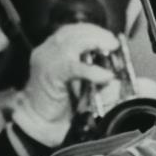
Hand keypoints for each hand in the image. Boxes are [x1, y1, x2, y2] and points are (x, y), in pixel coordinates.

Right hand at [13, 23, 118, 145]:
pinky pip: (73, 67)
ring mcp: (46, 61)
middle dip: (95, 33)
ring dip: (94, 42)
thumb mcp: (81, 86)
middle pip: (72, 31)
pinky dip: (92, 70)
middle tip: (112, 42)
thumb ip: (95, 76)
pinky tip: (105, 76)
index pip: (72, 31)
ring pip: (71, 41)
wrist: (39, 124)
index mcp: (51, 51)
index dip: (92, 31)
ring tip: (110, 49)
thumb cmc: (60, 107)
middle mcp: (46, 51)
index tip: (109, 38)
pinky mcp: (49, 74)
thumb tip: (115, 72)